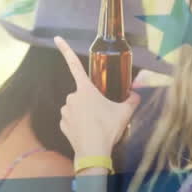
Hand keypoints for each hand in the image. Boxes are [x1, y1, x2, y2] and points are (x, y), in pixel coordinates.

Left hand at [53, 37, 140, 158]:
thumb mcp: (125, 112)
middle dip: (93, 102)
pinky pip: (72, 120)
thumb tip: (135, 95)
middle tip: (104, 115)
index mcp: (85, 90)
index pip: (74, 64)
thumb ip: (132, 99)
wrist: (93, 153)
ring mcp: (65, 112)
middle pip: (84, 94)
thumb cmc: (107, 130)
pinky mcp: (62, 124)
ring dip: (86, 113)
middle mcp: (72, 97)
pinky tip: (88, 131)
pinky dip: (80, 124)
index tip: (57, 38)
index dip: (65, 50)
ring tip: (97, 125)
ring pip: (77, 107)